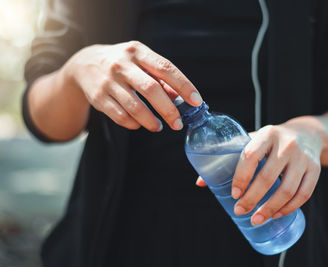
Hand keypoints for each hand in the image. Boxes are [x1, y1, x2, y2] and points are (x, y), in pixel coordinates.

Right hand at [62, 41, 201, 130]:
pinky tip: (139, 124)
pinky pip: (120, 116)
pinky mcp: (98, 97)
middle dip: (168, 110)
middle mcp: (122, 65)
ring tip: (159, 127)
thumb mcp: (141, 62)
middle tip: (178, 124)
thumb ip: (160, 78)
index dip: (183, 85)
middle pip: (151, 89)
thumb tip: (179, 97)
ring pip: (134, 107)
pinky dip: (133, 123)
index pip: (165, 68)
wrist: (84, 64)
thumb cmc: (123, 64)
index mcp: (137, 52)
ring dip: (151, 121)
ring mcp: (108, 81)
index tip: (196, 101)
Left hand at [196, 120, 321, 225]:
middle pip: (268, 177)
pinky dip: (290, 207)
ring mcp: (303, 158)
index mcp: (267, 134)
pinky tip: (276, 214)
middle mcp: (287, 145)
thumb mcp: (253, 140)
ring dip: (270, 208)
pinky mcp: (315, 169)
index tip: (233, 194)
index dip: (241, 177)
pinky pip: (304, 194)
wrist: (307, 133)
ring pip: (288, 189)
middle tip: (240, 211)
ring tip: (256, 219)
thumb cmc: (272, 141)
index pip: (250, 155)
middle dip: (252, 199)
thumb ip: (229, 156)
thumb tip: (201, 182)